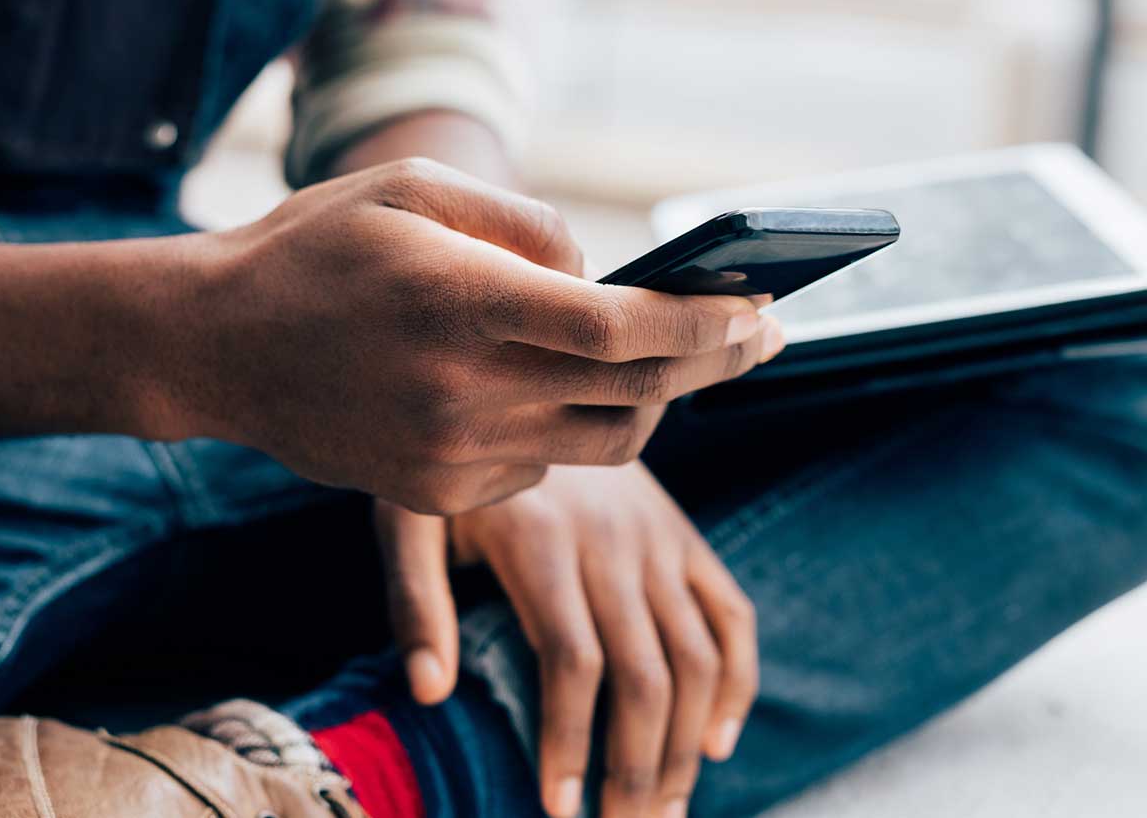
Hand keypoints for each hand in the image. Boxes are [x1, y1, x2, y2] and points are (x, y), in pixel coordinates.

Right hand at [147, 158, 784, 514]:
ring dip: (653, 400)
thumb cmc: (316, 248)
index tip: (761, 309)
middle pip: (636, 391)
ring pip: (607, 443)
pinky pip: (545, 468)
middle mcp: (466, 389)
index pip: (622, 328)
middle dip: (715, 361)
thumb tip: (605, 278)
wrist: (212, 346)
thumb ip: (525, 224)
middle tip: (765, 333)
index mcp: (465, 302)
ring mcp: (453, 453)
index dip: (706, 323)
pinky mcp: (438, 494)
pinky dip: (569, 427)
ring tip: (670, 358)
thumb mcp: (414, 190)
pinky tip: (552, 387)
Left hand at [376, 463, 759, 817]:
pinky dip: (737, 685)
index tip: (556, 808)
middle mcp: (617, 542)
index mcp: (546, 540)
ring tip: (662, 811)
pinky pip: (734, 618)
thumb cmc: (453, 459)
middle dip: (636, 768)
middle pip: (647, 674)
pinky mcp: (687, 538)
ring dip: (686, 746)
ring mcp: (662, 539)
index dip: (569, 741)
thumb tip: (428, 695)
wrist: (533, 373)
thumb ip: (413, 600)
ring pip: (698, 658)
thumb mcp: (410, 512)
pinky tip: (715, 744)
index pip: (574, 662)